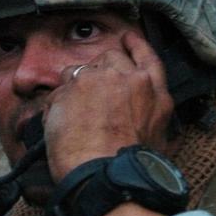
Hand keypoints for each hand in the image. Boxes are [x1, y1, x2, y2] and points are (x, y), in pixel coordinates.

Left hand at [43, 32, 173, 182]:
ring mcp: (97, 79)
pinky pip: (58, 90)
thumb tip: (144, 119)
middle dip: (100, 71)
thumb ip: (152, 116)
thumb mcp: (159, 139)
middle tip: (92, 92)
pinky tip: (59, 125)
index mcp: (153, 91)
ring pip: (80, 70)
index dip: (134, 45)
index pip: (146, 56)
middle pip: (110, 58)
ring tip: (74, 115)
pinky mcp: (70, 88)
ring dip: (76, 86)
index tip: (127, 38)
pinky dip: (57, 105)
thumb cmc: (132, 168)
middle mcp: (127, 78)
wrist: (106, 176)